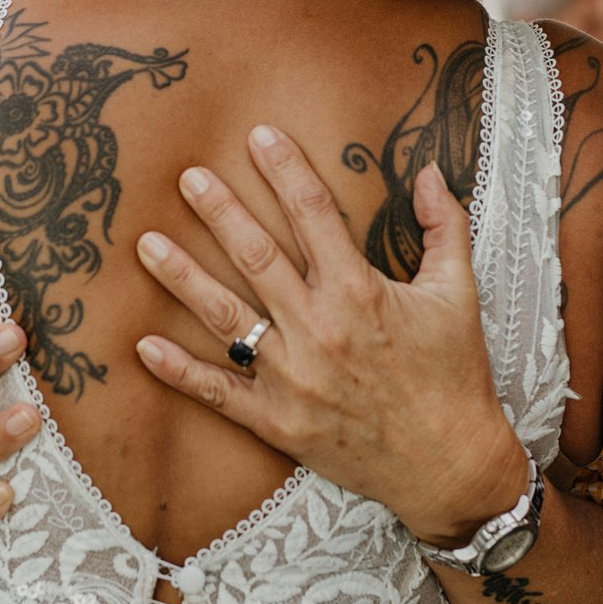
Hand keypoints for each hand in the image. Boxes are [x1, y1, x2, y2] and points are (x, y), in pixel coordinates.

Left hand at [134, 126, 526, 542]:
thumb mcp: (459, 295)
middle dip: (220, 211)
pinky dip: (179, 372)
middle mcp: (320, 329)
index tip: (259, 136)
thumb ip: (445, 228)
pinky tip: (143, 346)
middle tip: (187, 177)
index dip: (286, 170)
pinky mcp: (279, 422)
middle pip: (257, 257)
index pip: (314, 214)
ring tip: (147, 244)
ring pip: (226, 318)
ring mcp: (294, 378)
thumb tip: (432, 173)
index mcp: (361, 293)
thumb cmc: (455, 376)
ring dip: (183, 278)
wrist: (451, 467)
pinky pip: (219, 393)